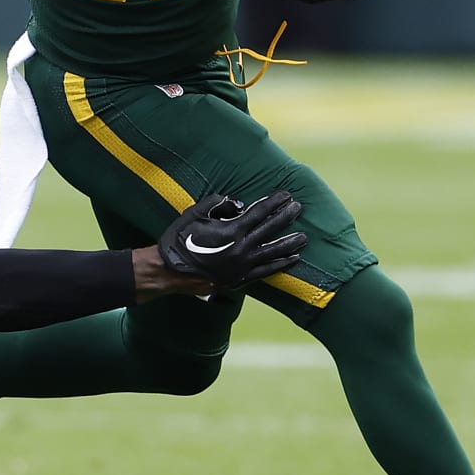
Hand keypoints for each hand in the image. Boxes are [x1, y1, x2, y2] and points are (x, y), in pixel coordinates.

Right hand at [157, 190, 306, 290]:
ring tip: (304, 238)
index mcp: (231, 230)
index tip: (286, 195)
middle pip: (270, 230)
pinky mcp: (240, 278)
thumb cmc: (180, 239)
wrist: (170, 271)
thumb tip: (240, 205)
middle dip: (286, 217)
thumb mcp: (195, 213)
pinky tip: (292, 259)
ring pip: (273, 252)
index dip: (274, 202)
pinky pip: (266, 271)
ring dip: (290, 243)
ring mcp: (242, 265)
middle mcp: (241, 248)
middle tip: (299, 208)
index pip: (259, 212)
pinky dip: (280, 264)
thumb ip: (218, 203)